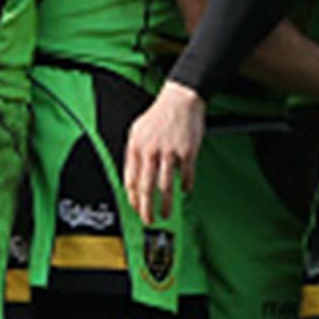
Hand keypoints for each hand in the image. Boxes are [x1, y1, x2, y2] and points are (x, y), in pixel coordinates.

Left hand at [124, 81, 205, 223]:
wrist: (181, 98)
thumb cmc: (160, 115)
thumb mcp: (138, 131)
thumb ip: (135, 154)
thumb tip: (133, 178)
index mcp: (136, 146)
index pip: (130, 179)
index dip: (133, 198)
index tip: (136, 208)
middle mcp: (151, 150)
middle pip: (146, 187)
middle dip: (146, 208)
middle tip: (148, 220)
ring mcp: (169, 152)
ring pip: (165, 186)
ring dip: (165, 204)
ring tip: (165, 214)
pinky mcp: (187, 152)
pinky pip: (186, 175)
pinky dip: (186, 186)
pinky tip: (185, 191)